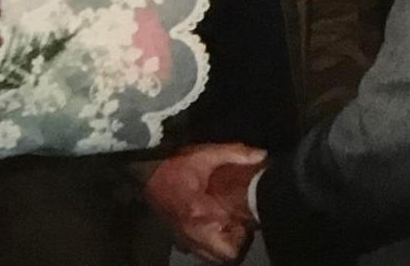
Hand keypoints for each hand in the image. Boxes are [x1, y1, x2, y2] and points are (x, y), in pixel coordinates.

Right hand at [144, 143, 265, 263]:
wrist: (147, 171)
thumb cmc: (177, 163)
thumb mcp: (207, 154)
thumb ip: (236, 154)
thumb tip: (262, 155)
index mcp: (200, 214)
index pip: (230, 248)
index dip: (244, 237)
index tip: (248, 220)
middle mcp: (191, 233)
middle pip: (223, 258)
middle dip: (236, 245)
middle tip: (241, 226)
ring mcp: (183, 238)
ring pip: (210, 258)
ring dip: (222, 246)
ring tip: (229, 227)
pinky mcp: (178, 237)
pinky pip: (198, 251)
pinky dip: (208, 244)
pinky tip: (214, 227)